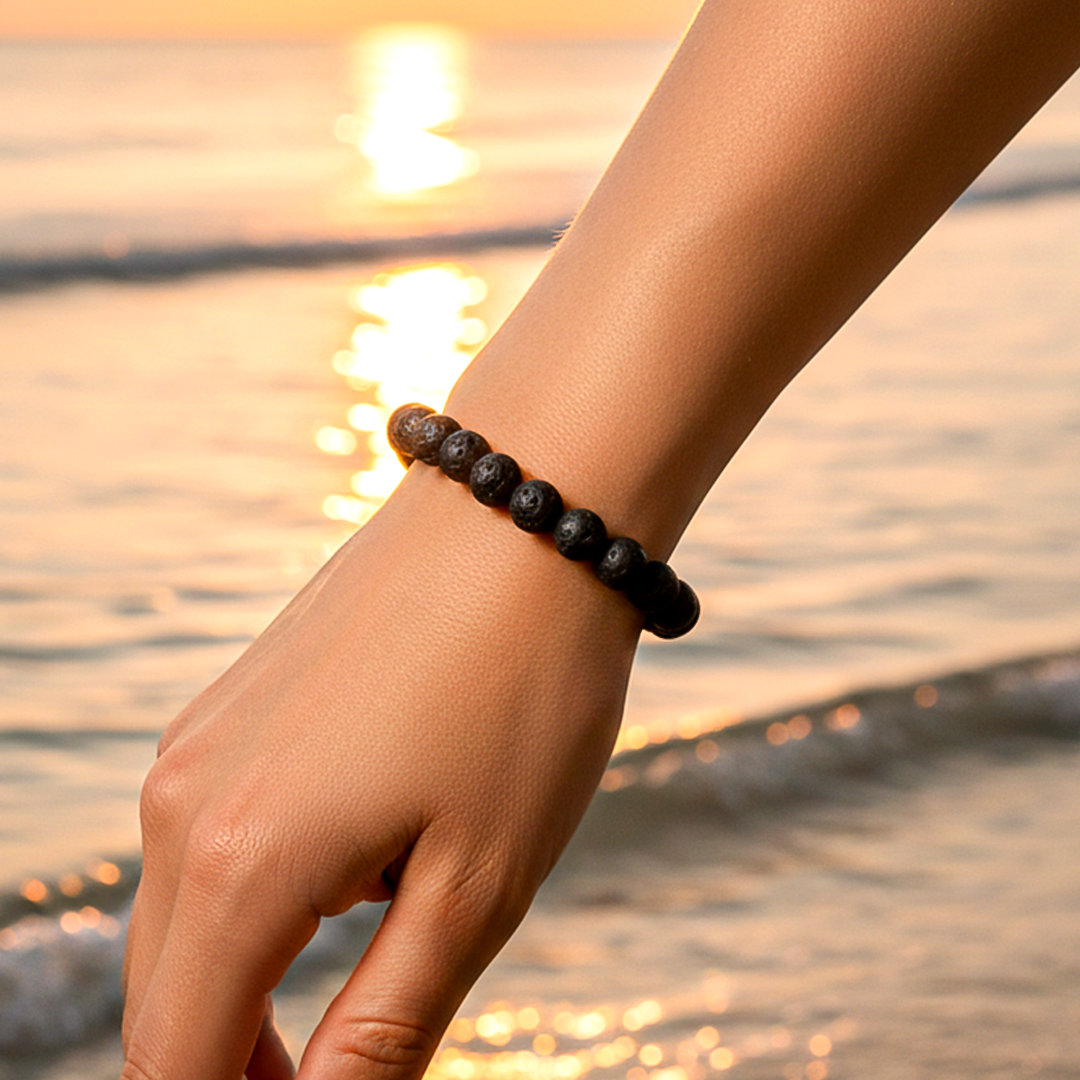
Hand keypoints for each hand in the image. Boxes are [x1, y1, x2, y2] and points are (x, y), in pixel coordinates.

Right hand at [120, 465, 638, 1079]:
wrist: (522, 517)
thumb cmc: (522, 695)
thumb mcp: (476, 884)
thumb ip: (384, 1028)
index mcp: (235, 864)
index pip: (177, 1062)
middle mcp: (179, 803)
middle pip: (170, 998)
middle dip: (243, 1062)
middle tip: (358, 1065)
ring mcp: (198, 742)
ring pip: (193, 914)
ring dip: (263, 969)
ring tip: (389, 936)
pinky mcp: (231, 705)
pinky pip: (216, 832)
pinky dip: (270, 885)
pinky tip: (369, 844)